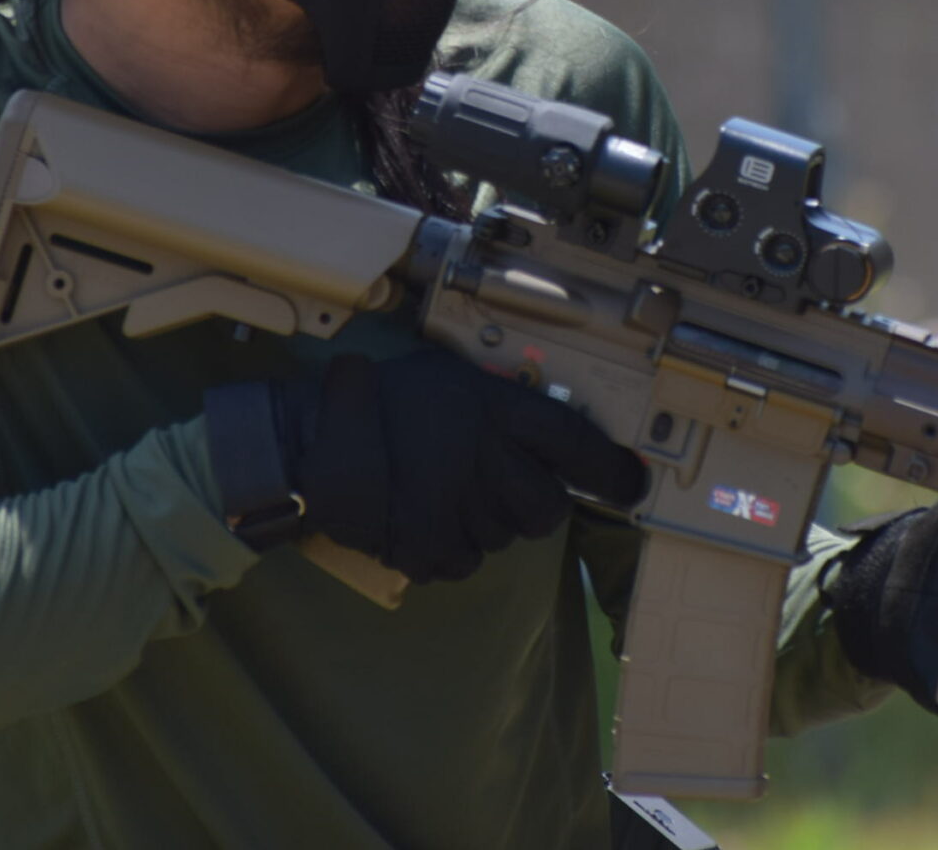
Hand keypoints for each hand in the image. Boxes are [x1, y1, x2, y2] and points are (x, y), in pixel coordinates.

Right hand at [267, 348, 647, 584]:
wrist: (306, 439)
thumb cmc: (374, 399)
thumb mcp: (445, 376)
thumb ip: (496, 402)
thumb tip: (548, 435)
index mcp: (491, 408)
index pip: (574, 443)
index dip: (611, 470)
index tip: (631, 484)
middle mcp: (483, 458)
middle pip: (547, 508)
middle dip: (533, 501)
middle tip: (499, 483)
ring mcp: (457, 508)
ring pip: (505, 536)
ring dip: (485, 520)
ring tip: (440, 489)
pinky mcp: (430, 548)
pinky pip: (466, 561)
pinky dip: (449, 545)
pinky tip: (420, 515)